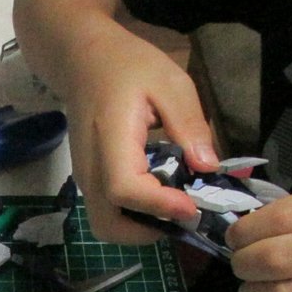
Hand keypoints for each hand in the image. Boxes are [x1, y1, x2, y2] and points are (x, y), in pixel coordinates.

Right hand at [61, 24, 218, 242]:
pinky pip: (107, 213)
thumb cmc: (127, 65)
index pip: (124, 189)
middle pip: (108, 225)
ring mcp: (84, 177)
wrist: (82, 60)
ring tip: (171, 207)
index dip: (158, 206)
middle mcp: (90, 166)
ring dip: (139, 228)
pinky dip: (132, 218)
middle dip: (146, 232)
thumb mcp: (170, 83)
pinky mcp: (88, 181)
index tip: (192, 207)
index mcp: (110, 138)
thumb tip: (208, 167)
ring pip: (105, 225)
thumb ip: (189, 125)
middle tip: (181, 214)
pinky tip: (158, 196)